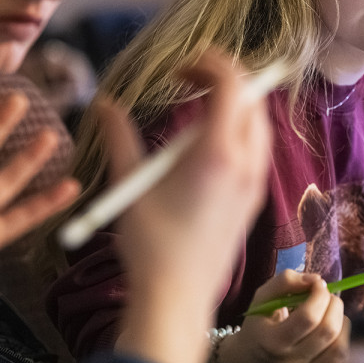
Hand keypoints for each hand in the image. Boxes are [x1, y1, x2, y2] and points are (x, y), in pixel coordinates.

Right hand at [106, 50, 272, 362]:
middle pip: (253, 100)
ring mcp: (254, 184)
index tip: (181, 68)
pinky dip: (238, 133)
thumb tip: (105, 104)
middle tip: (190, 80)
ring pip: (259, 126)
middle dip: (226, 80)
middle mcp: (246, 165)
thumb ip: (120, 138)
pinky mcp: (253, 201)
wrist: (178, 298)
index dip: (210, 64)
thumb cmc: (151, 245)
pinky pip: (256, 151)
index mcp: (218, 153)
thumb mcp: (131, 185)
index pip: (232, 84)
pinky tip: (205, 146)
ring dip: (235, 106)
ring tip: (197, 108)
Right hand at [218, 270, 349, 362]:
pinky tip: (332, 338)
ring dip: (342, 326)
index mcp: (273, 342)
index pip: (308, 317)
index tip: (318, 285)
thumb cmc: (257, 327)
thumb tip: (316, 280)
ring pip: (341, 350)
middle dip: (335, 306)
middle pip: (328, 332)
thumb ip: (285, 282)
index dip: (320, 295)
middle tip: (328, 299)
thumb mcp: (262, 299)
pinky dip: (343, 347)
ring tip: (332, 317)